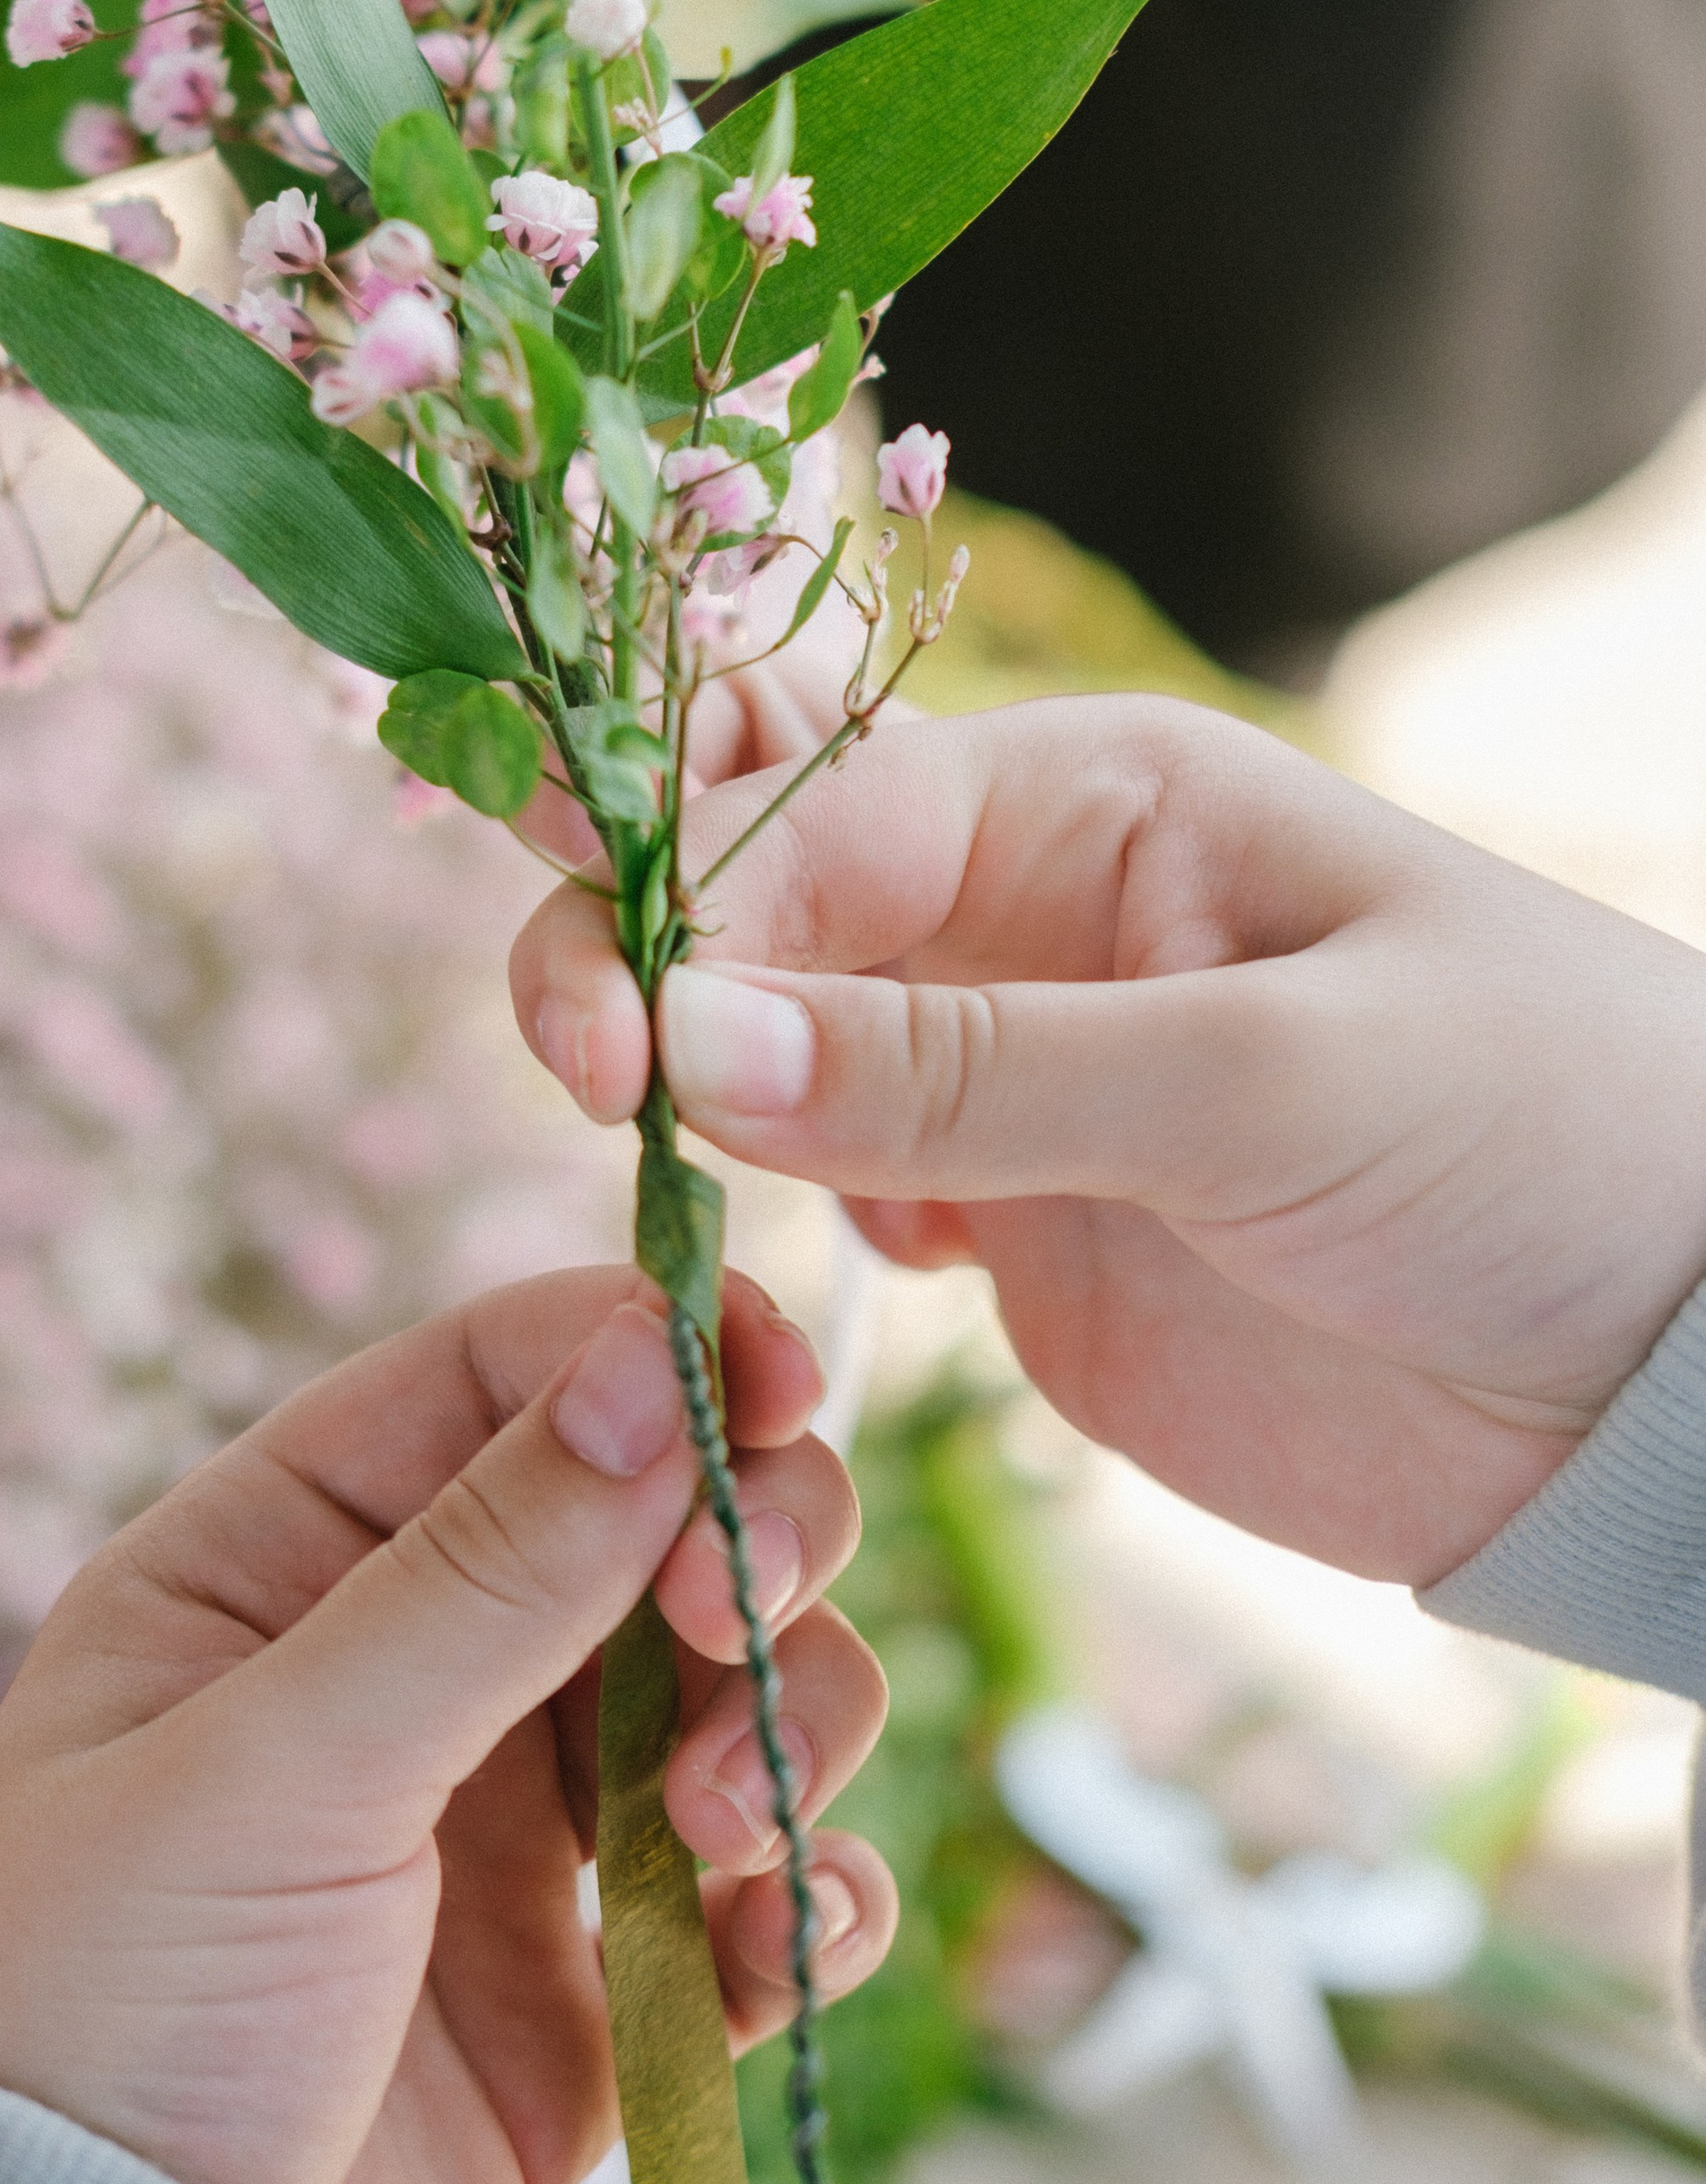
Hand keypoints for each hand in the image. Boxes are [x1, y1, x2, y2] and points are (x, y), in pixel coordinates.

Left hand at [0, 1268, 893, 2183]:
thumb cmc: (101, 2027)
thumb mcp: (275, 1768)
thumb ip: (480, 1570)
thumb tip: (653, 1358)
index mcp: (279, 1559)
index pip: (501, 1377)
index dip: (658, 1352)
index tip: (781, 1386)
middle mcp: (404, 1669)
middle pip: (654, 1516)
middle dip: (744, 1545)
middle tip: (739, 1621)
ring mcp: (505, 1831)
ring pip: (735, 1692)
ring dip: (788, 1727)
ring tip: (734, 1835)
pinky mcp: (590, 1993)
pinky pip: (756, 1891)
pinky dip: (805, 1897)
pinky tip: (782, 1943)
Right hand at [511, 698, 1705, 1588]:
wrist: (1682, 1379)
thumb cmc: (1543, 1142)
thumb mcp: (1264, 1082)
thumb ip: (972, 1067)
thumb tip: (689, 1040)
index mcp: (1096, 804)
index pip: (815, 809)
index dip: (688, 903)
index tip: (616, 1044)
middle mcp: (1026, 921)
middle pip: (751, 904)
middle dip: (634, 968)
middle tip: (588, 1093)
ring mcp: (1012, 1083)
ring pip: (764, 1059)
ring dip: (680, 1116)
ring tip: (658, 1213)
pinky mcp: (1020, 1234)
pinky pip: (829, 1204)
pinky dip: (762, 1236)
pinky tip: (775, 1289)